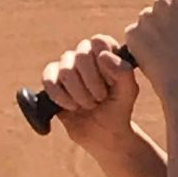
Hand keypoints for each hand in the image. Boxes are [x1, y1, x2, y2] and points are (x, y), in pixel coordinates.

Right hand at [38, 35, 138, 151]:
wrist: (103, 135)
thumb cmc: (118, 109)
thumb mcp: (128, 93)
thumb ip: (123, 71)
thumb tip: (103, 55)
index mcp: (107, 52)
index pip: (99, 41)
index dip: (103, 63)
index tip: (111, 83)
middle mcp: (85, 55)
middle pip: (81, 54)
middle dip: (92, 82)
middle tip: (100, 99)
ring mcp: (67, 66)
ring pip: (65, 69)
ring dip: (79, 93)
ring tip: (88, 105)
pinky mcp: (52, 81)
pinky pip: (48, 80)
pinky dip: (60, 96)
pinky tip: (71, 106)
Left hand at [123, 0, 177, 105]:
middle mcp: (163, 2)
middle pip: (160, 8)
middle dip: (163, 21)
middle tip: (171, 41)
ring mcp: (145, 17)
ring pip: (146, 23)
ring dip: (151, 34)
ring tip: (164, 53)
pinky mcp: (132, 33)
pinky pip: (134, 36)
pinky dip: (140, 46)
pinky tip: (153, 58)